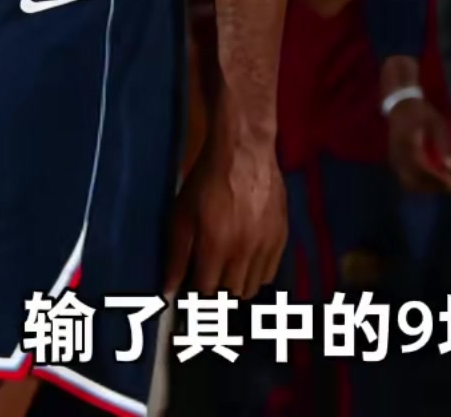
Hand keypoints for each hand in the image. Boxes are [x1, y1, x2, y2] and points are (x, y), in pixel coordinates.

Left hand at [166, 121, 285, 298]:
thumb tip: (168, 290)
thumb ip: (176, 256)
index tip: (189, 296)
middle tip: (207, 283)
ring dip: (237, 288)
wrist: (244, 151)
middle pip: (231, 295)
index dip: (195, 300)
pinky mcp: (282, 236)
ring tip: (226, 275)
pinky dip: (257, 275)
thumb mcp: (181, 216)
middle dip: (216, 296)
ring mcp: (266, 245)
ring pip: (253, 288)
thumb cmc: (206, 182)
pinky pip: (271, 272)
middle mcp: (244, 252)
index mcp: (216, 248)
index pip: (206, 294)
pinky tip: (246, 264)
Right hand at [387, 96, 450, 195]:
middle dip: (433, 187)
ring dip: (426, 187)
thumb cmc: (420, 111)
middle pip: (414, 181)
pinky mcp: (395, 160)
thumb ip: (444, 144)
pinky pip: (405, 178)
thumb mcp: (436, 123)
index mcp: (409, 145)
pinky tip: (432, 179)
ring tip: (444, 183)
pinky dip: (419, 183)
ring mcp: (395, 159)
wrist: (400, 104)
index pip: (422, 170)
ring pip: (409, 182)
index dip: (437, 181)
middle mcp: (399, 155)